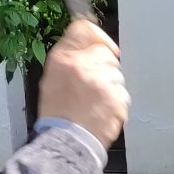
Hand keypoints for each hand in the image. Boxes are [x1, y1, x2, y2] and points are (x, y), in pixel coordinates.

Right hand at [37, 18, 127, 148]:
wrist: (67, 143)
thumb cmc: (57, 114)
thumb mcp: (51, 78)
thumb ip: (68, 56)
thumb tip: (87, 38)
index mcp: (63, 59)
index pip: (84, 29)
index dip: (96, 35)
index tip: (103, 43)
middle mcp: (84, 66)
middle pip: (105, 52)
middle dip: (103, 65)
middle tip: (92, 86)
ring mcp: (103, 82)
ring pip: (116, 73)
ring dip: (110, 85)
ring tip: (95, 102)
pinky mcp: (117, 98)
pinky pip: (122, 92)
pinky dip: (116, 101)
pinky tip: (102, 111)